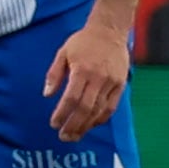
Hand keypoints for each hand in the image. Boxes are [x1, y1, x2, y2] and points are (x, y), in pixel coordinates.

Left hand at [42, 19, 128, 141]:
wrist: (110, 30)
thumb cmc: (84, 41)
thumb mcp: (63, 52)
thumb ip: (54, 74)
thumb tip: (47, 95)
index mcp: (82, 70)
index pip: (71, 98)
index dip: (62, 114)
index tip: (54, 124)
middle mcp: (98, 78)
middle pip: (85, 108)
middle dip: (73, 125)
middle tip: (64, 137)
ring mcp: (111, 82)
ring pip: (98, 110)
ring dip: (86, 126)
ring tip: (75, 135)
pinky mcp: (120, 85)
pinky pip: (111, 107)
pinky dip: (101, 118)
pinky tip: (91, 125)